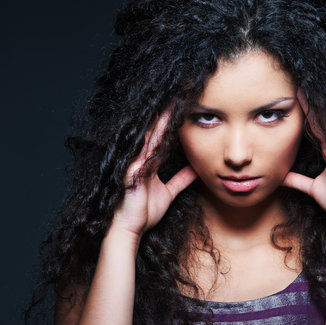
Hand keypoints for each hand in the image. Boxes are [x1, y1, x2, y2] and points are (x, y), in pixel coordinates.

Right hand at [112, 104, 196, 237]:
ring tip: (170, 102)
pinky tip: (156, 123)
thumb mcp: (169, 193)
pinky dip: (149, 136)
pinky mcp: (132, 170)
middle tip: (178, 95)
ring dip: (160, 119)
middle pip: (156, 131)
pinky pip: (142, 149)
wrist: (130, 228)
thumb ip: (181, 180)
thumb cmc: (144, 211)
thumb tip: (195, 171)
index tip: (182, 106)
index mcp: (149, 162)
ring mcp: (135, 162)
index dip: (172, 122)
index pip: (162, 137)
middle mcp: (141, 158)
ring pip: (149, 135)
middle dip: (167, 113)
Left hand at [283, 90, 325, 222]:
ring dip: (315, 105)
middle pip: (321, 119)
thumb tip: (282, 178)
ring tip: (303, 88)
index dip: (308, 113)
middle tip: (299, 86)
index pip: (317, 127)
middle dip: (311, 103)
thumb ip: (298, 181)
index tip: (297, 98)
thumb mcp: (313, 188)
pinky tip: (314, 105)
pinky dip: (323, 118)